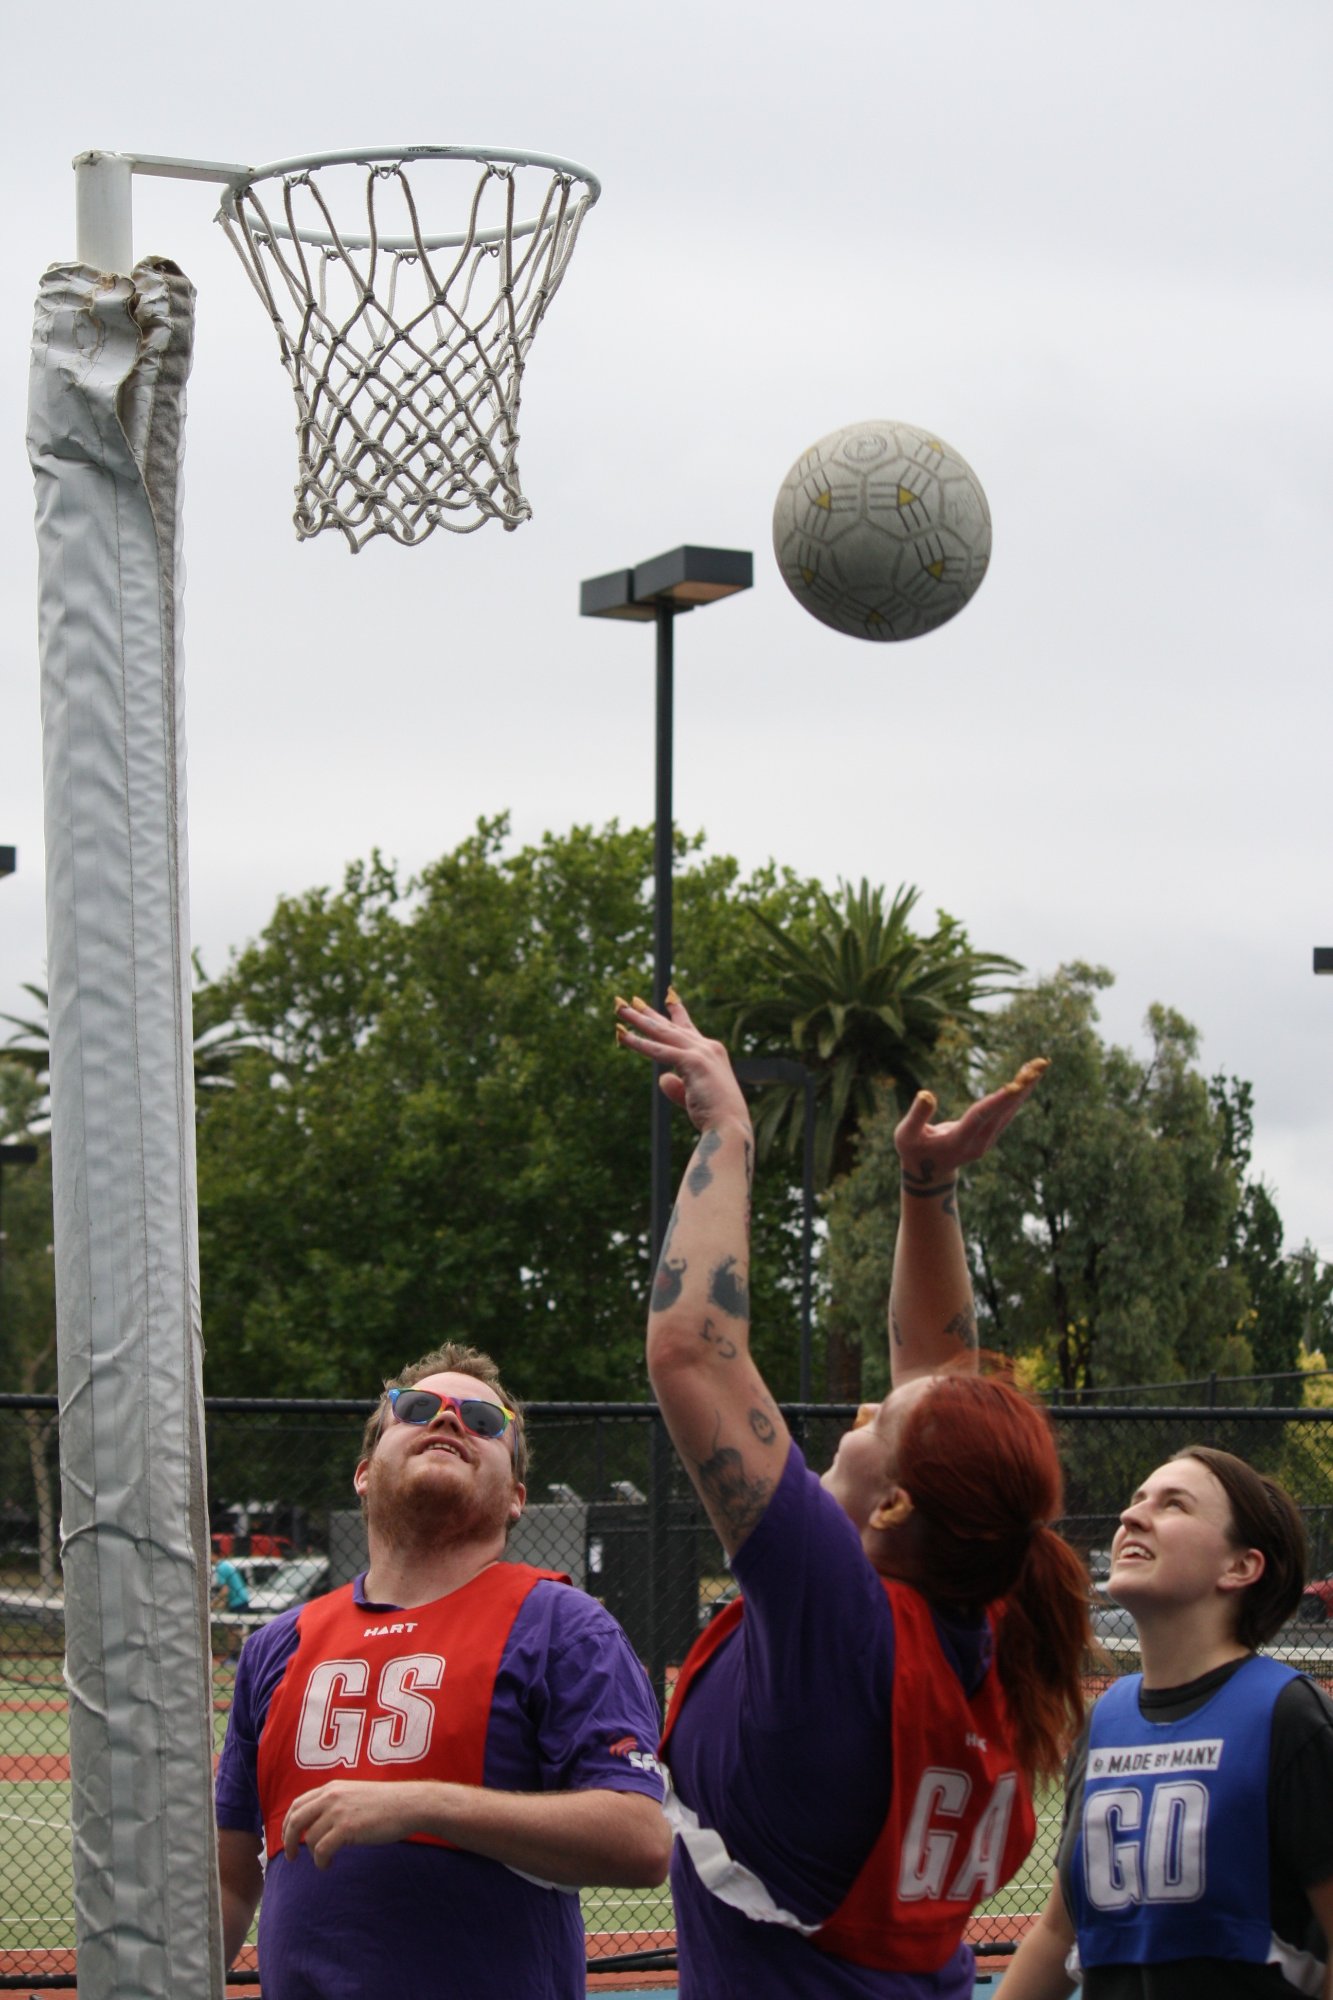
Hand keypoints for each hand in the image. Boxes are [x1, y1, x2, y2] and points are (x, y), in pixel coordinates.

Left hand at [282, 1779, 434, 1867]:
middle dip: (288, 1841)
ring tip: (324, 1860)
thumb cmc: (385, 1803)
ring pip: (309, 1838)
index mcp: (332, 1788)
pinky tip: (328, 1865)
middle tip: (291, 1857)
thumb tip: (318, 1822)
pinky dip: (321, 1862)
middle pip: (295, 1820)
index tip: (287, 1837)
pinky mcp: (346, 1828)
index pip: (297, 1804)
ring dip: (312, 1854)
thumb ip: (335, 1803)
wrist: (407, 1804)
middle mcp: (331, 1797)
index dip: (287, 1823)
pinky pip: (321, 1850)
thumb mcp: (354, 1794)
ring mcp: (338, 1812)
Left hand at [615, 992, 750, 1135]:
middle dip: (648, 1013)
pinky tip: (622, 1036)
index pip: (688, 1028)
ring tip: (619, 1007)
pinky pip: (659, 1050)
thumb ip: (677, 1087)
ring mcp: (701, 1052)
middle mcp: (707, 1047)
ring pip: (662, 1033)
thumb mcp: (692, 1097)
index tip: (670, 997)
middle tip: (630, 1000)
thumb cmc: (715, 1115)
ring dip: (638, 1020)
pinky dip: (639, 1043)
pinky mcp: (693, 1062)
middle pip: (670, 1026)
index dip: (677, 1013)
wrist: (730, 1126)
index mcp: (711, 1053)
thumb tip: (663, 1078)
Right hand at [894, 1058, 1047, 1184]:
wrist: (929, 1174)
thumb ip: (917, 1116)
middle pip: (1004, 1111)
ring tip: (1040, 1064)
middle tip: (1039, 1065)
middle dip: (1022, 1087)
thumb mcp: (906, 1135)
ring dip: (1026, 1086)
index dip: (998, 1101)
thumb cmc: (914, 1150)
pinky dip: (1020, 1092)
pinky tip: (1028, 1076)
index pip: (981, 1117)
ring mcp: (988, 1139)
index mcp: (958, 1141)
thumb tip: (926, 1093)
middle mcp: (979, 1142)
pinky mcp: (991, 1133)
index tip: (1016, 1084)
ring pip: (1011, 1110)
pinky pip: (1009, 1110)